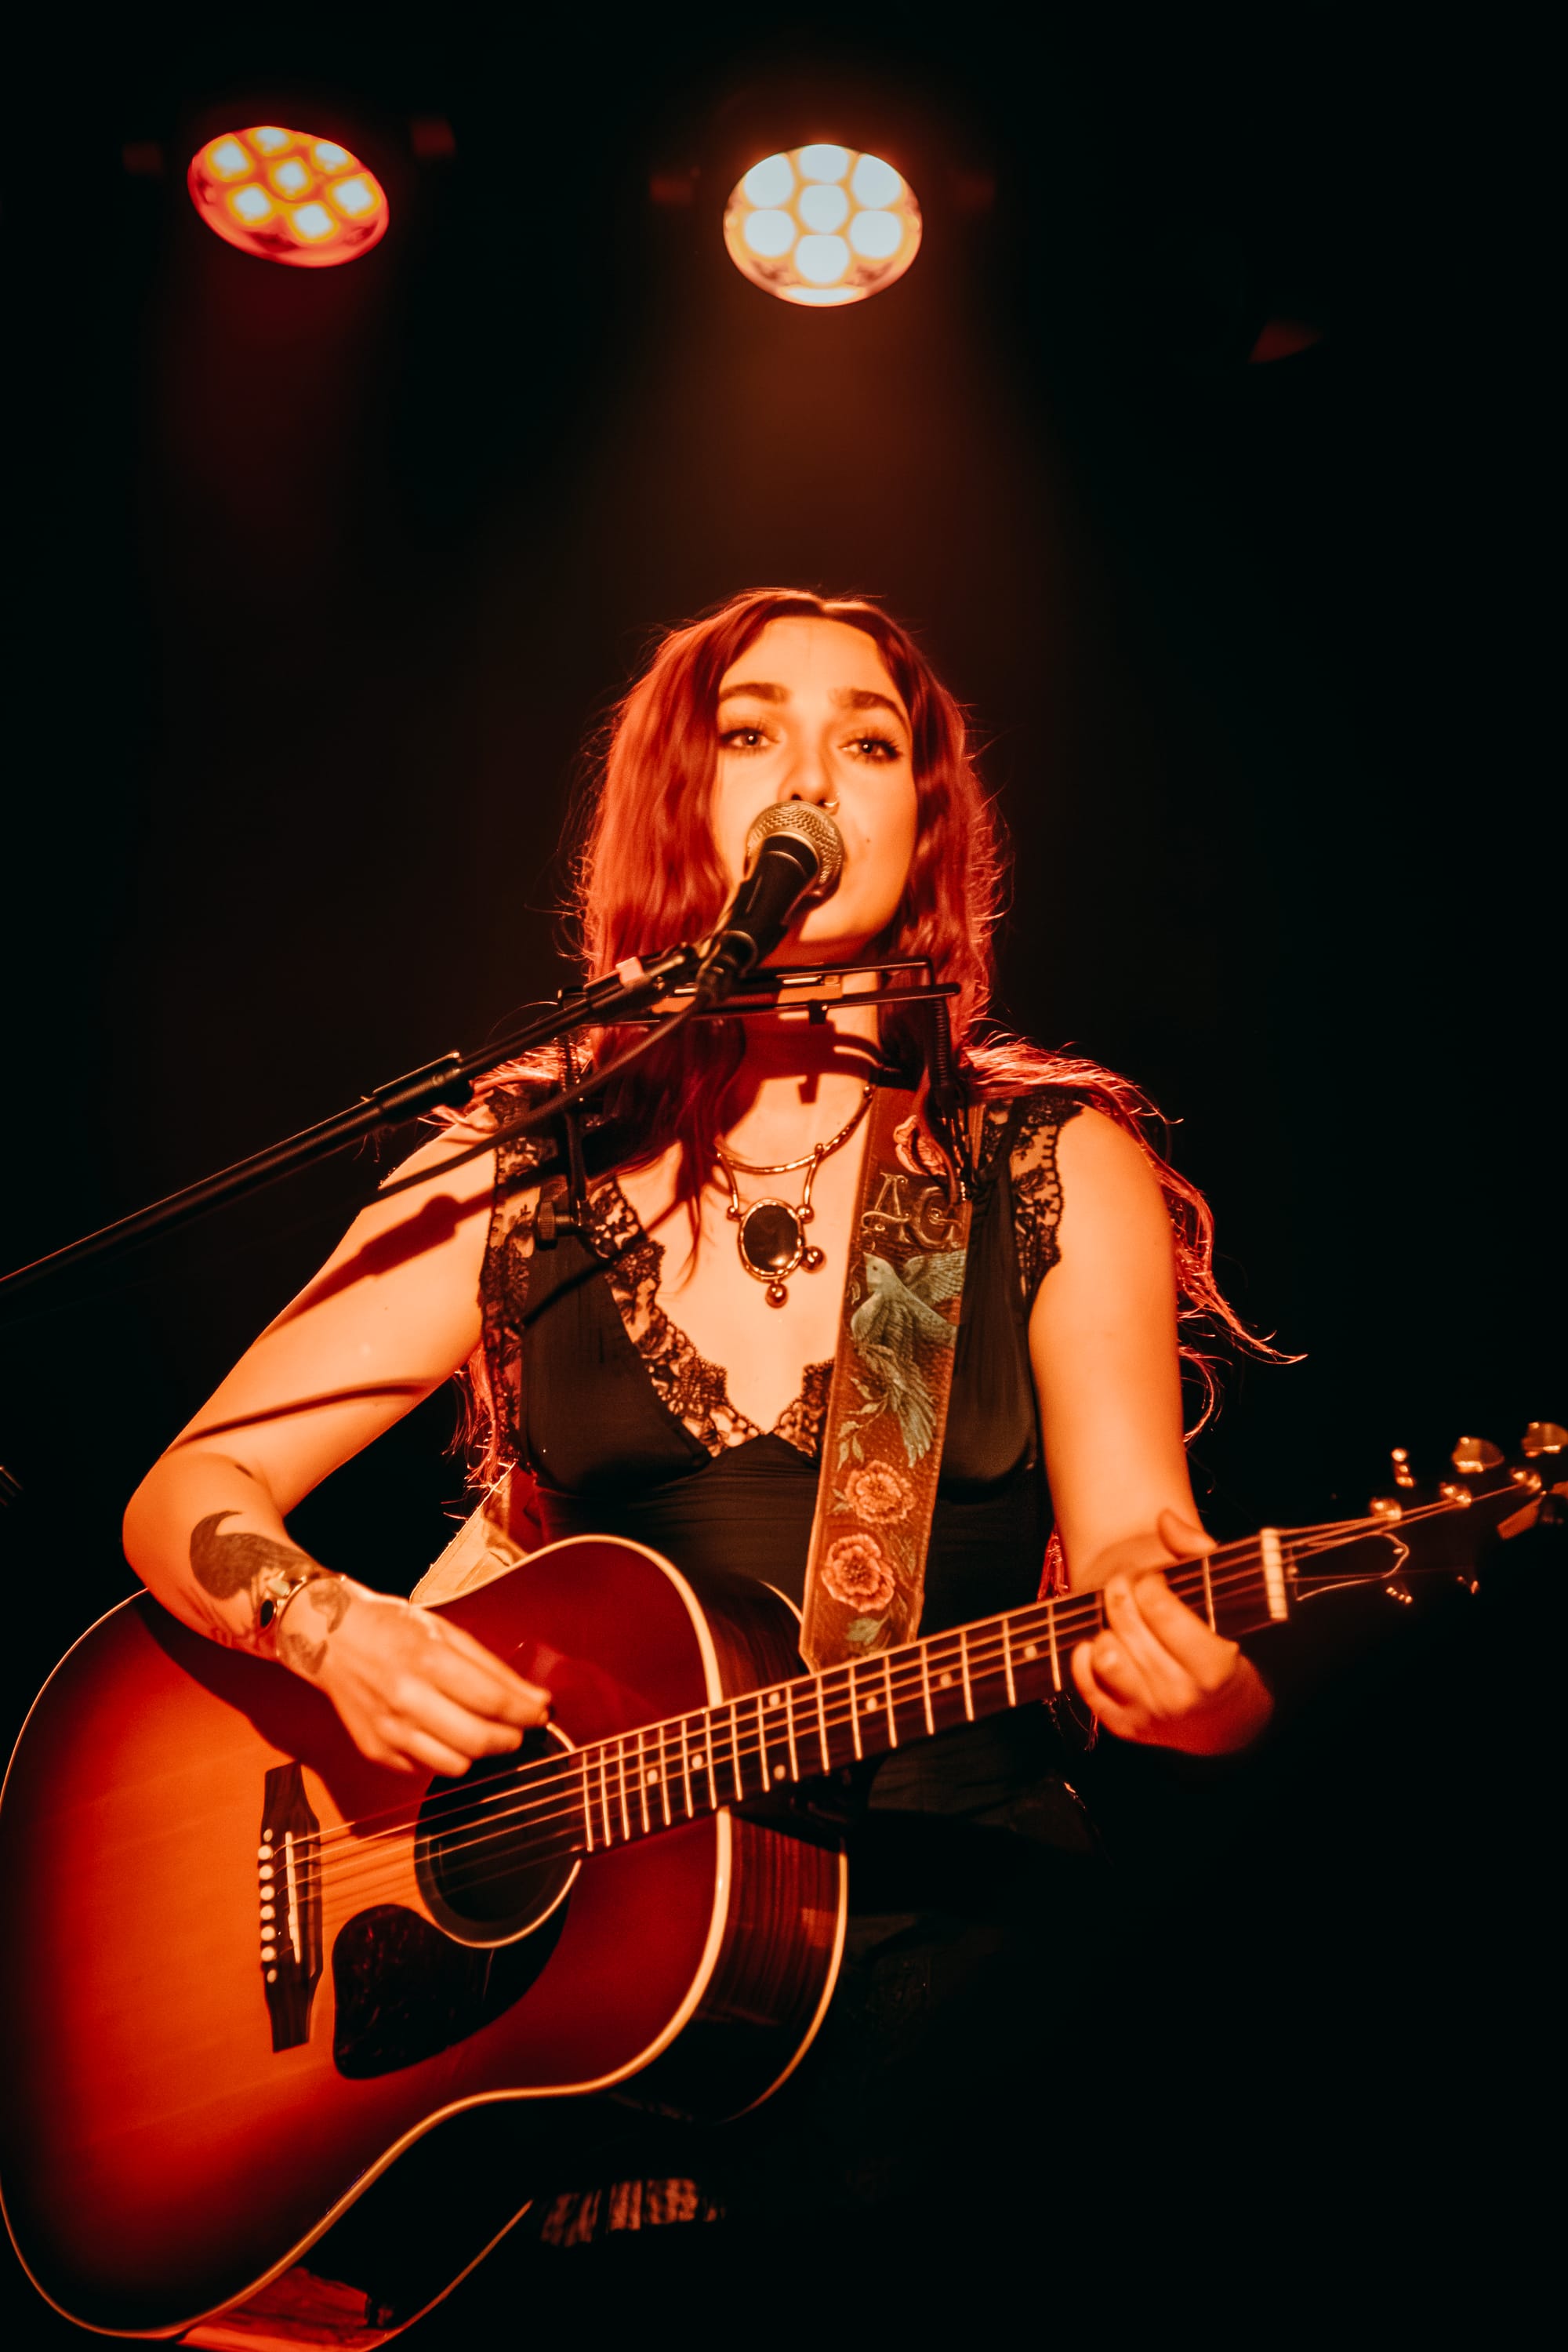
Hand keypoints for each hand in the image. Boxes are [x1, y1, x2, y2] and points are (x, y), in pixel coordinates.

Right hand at [288, 1579, 550, 1773]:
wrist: (329, 1640)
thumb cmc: (393, 1629)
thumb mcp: (447, 1632)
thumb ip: (492, 1669)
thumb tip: (535, 1699)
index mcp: (427, 1661)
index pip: (492, 1701)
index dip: (527, 1713)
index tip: (541, 1713)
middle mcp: (405, 1699)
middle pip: (478, 1740)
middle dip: (510, 1739)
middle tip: (518, 1730)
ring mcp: (388, 1730)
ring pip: (455, 1766)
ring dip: (480, 1753)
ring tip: (483, 1732)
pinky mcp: (376, 1751)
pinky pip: (426, 1769)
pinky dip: (445, 1757)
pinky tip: (446, 1734)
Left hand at [1071, 1513, 1272, 1755]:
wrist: (1223, 1718)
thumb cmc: (1222, 1647)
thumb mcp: (1225, 1599)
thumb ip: (1200, 1552)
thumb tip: (1166, 1519)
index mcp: (1214, 1665)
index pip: (1159, 1607)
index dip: (1150, 1582)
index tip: (1154, 1579)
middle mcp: (1181, 1694)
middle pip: (1127, 1625)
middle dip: (1122, 1594)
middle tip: (1128, 1586)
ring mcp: (1151, 1713)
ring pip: (1106, 1656)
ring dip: (1106, 1627)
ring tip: (1118, 1618)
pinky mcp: (1124, 1725)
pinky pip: (1087, 1687)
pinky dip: (1084, 1658)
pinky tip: (1100, 1639)